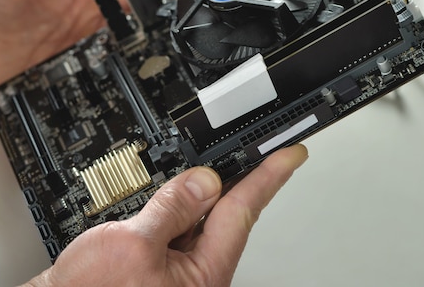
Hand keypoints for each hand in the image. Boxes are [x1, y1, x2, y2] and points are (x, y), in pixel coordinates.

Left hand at [0, 0, 167, 102]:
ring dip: (124, 71)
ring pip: (112, 68)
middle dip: (147, 42)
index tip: (167, 1)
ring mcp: (71, 59)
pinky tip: (101, 95)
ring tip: (135, 72)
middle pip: (128, 38)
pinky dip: (94, 95)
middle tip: (156, 45)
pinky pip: (82, 92)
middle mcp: (82, 30)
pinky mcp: (55, 84)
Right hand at [23, 143, 307, 286]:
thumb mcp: (132, 244)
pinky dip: (172, 206)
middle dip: (233, 180)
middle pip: (224, 216)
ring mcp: (174, 273)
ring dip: (196, 192)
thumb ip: (172, 208)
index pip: (244, 211)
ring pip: (196, 220)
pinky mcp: (153, 269)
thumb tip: (203, 183)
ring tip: (195, 169)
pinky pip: (174, 229)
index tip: (290, 153)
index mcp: (202, 274)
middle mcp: (195, 276)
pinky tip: (164, 194)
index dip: (270, 176)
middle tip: (252, 148)